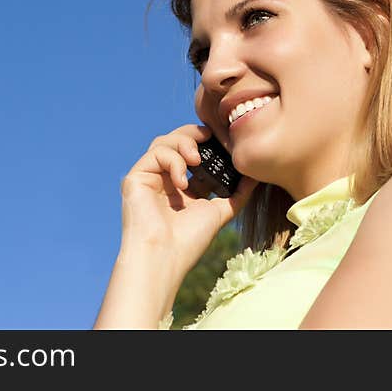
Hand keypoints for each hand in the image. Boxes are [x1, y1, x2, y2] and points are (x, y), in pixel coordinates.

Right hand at [118, 124, 258, 283]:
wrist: (165, 256)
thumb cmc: (189, 240)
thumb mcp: (220, 211)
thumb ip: (237, 193)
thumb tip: (255, 175)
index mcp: (182, 186)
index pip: (193, 153)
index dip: (206, 143)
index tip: (222, 140)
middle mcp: (164, 179)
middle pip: (176, 140)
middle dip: (193, 134)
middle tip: (209, 136)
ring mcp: (149, 177)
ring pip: (163, 142)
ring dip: (183, 142)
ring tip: (197, 159)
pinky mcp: (136, 177)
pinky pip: (155, 153)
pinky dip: (172, 160)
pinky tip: (182, 182)